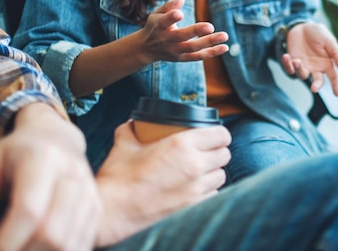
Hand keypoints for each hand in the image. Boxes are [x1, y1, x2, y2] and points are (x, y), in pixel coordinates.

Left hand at [0, 103, 100, 250]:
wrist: (56, 138)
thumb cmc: (16, 155)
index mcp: (44, 158)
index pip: (29, 210)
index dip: (6, 241)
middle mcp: (73, 174)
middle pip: (53, 233)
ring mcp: (90, 191)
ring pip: (69, 244)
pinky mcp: (97, 207)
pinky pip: (81, 244)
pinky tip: (38, 250)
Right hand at [94, 122, 231, 246]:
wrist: (113, 212)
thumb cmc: (119, 179)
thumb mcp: (124, 145)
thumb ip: (131, 130)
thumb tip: (133, 124)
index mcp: (182, 145)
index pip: (221, 135)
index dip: (220, 134)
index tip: (215, 136)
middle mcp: (194, 165)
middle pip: (224, 155)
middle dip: (217, 152)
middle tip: (206, 153)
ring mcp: (196, 188)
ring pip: (221, 176)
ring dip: (213, 172)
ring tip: (201, 172)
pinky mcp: (194, 207)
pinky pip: (213, 195)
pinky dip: (207, 191)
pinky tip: (194, 189)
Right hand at [140, 0, 229, 62]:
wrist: (146, 49)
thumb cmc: (155, 26)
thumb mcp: (156, 14)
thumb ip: (168, 6)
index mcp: (159, 27)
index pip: (164, 22)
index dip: (171, 18)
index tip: (180, 13)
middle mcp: (167, 40)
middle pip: (182, 36)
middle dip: (196, 31)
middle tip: (211, 26)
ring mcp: (175, 51)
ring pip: (193, 48)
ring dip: (209, 42)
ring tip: (225, 35)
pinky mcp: (182, 58)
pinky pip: (198, 56)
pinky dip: (212, 52)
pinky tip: (224, 47)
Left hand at [281, 22, 337, 95]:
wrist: (302, 26)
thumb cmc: (318, 34)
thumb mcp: (329, 40)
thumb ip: (335, 52)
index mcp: (327, 64)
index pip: (334, 77)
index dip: (336, 86)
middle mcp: (316, 68)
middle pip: (318, 81)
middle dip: (316, 86)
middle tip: (314, 89)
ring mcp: (304, 66)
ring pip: (302, 75)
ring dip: (299, 70)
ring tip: (297, 61)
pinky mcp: (292, 62)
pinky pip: (289, 68)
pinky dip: (286, 64)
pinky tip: (286, 56)